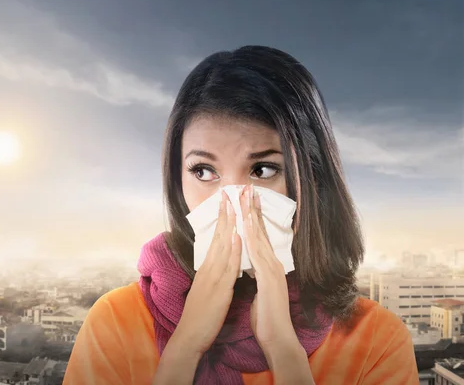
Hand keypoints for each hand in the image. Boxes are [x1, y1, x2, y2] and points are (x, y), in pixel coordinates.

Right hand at [174, 190, 241, 356]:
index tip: (228, 201)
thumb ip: (213, 275)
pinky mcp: (218, 288)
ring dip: (229, 224)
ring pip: (222, 245)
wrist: (190, 336)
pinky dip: (232, 249)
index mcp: (208, 268)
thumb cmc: (200, 316)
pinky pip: (227, 265)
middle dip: (226, 213)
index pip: (217, 239)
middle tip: (230, 192)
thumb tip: (220, 264)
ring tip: (234, 204)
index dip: (223, 220)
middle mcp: (209, 267)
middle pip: (218, 236)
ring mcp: (212, 276)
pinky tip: (237, 236)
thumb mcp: (207, 290)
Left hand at [239, 184, 299, 354]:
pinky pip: (259, 255)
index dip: (253, 217)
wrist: (277, 337)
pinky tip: (248, 225)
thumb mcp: (260, 291)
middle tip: (248, 187)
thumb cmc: (267, 317)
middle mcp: (272, 263)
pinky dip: (253, 239)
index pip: (259, 236)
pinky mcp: (270, 279)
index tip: (247, 199)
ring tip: (247, 196)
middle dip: (254, 208)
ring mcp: (272, 270)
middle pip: (261, 231)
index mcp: (267, 266)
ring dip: (253, 216)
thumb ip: (258, 276)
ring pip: (260, 237)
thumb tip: (253, 267)